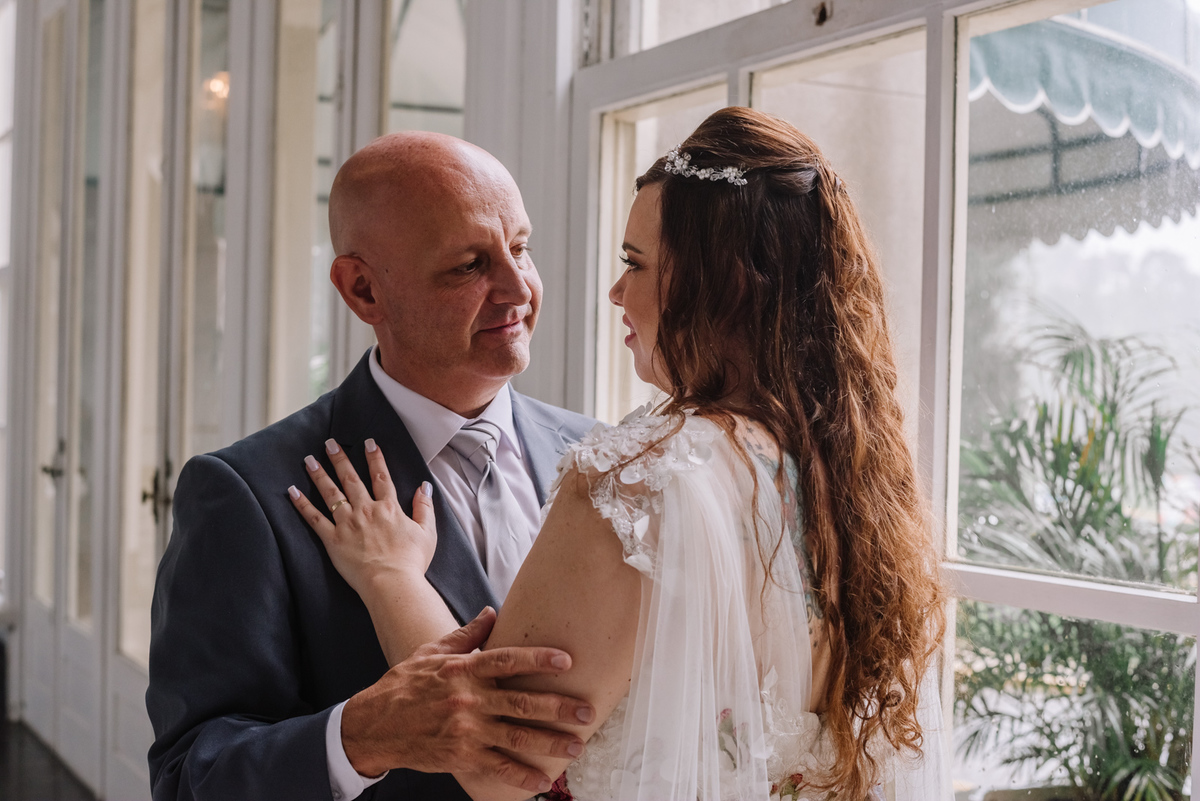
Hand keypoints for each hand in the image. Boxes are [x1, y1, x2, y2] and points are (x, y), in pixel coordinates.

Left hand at [288, 437, 436, 595]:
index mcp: (389, 508)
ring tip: (308, 459)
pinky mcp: (333, 540)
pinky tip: (292, 492)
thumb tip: (424, 486)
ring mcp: (347, 524)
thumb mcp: (427, 533)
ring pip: (331, 494)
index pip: (381, 477)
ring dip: (319, 475)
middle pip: (351, 479)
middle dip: (340, 459)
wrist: (392, 583)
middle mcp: (366, 510)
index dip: (375, 458)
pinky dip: (302, 505)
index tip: (368, 443)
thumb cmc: (411, 561)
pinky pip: (314, 519)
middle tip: (330, 443)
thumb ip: (425, 507)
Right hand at [341, 608, 594, 793]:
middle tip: (587, 709)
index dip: (538, 659)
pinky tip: (542, 780)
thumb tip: (491, 611)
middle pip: (521, 701)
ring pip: (516, 736)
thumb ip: (466, 634)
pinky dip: (521, 776)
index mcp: (464, 669)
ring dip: (549, 742)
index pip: (507, 659)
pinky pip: (497, 767)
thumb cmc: (404, 685)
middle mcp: (468, 698)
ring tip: (576, 744)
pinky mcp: (460, 755)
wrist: (373, 726)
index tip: (566, 660)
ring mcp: (465, 729)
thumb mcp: (431, 652)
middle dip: (558, 707)